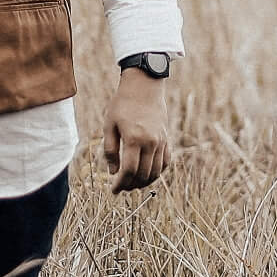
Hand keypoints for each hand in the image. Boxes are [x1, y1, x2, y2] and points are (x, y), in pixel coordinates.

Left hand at [102, 69, 171, 192]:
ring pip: (155, 172)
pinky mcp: (166, 139)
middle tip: (122, 187)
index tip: (114, 190)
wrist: (144, 86)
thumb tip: (113, 172)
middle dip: (131, 185)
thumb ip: (110, 150)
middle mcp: (150, 142)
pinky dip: (157, 172)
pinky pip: (165, 162)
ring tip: (132, 184)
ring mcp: (161, 141)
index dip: (121, 184)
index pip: (129, 171)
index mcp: (134, 138)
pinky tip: (146, 174)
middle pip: (143, 175)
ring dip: (144, 182)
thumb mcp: (109, 125)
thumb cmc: (122, 104)